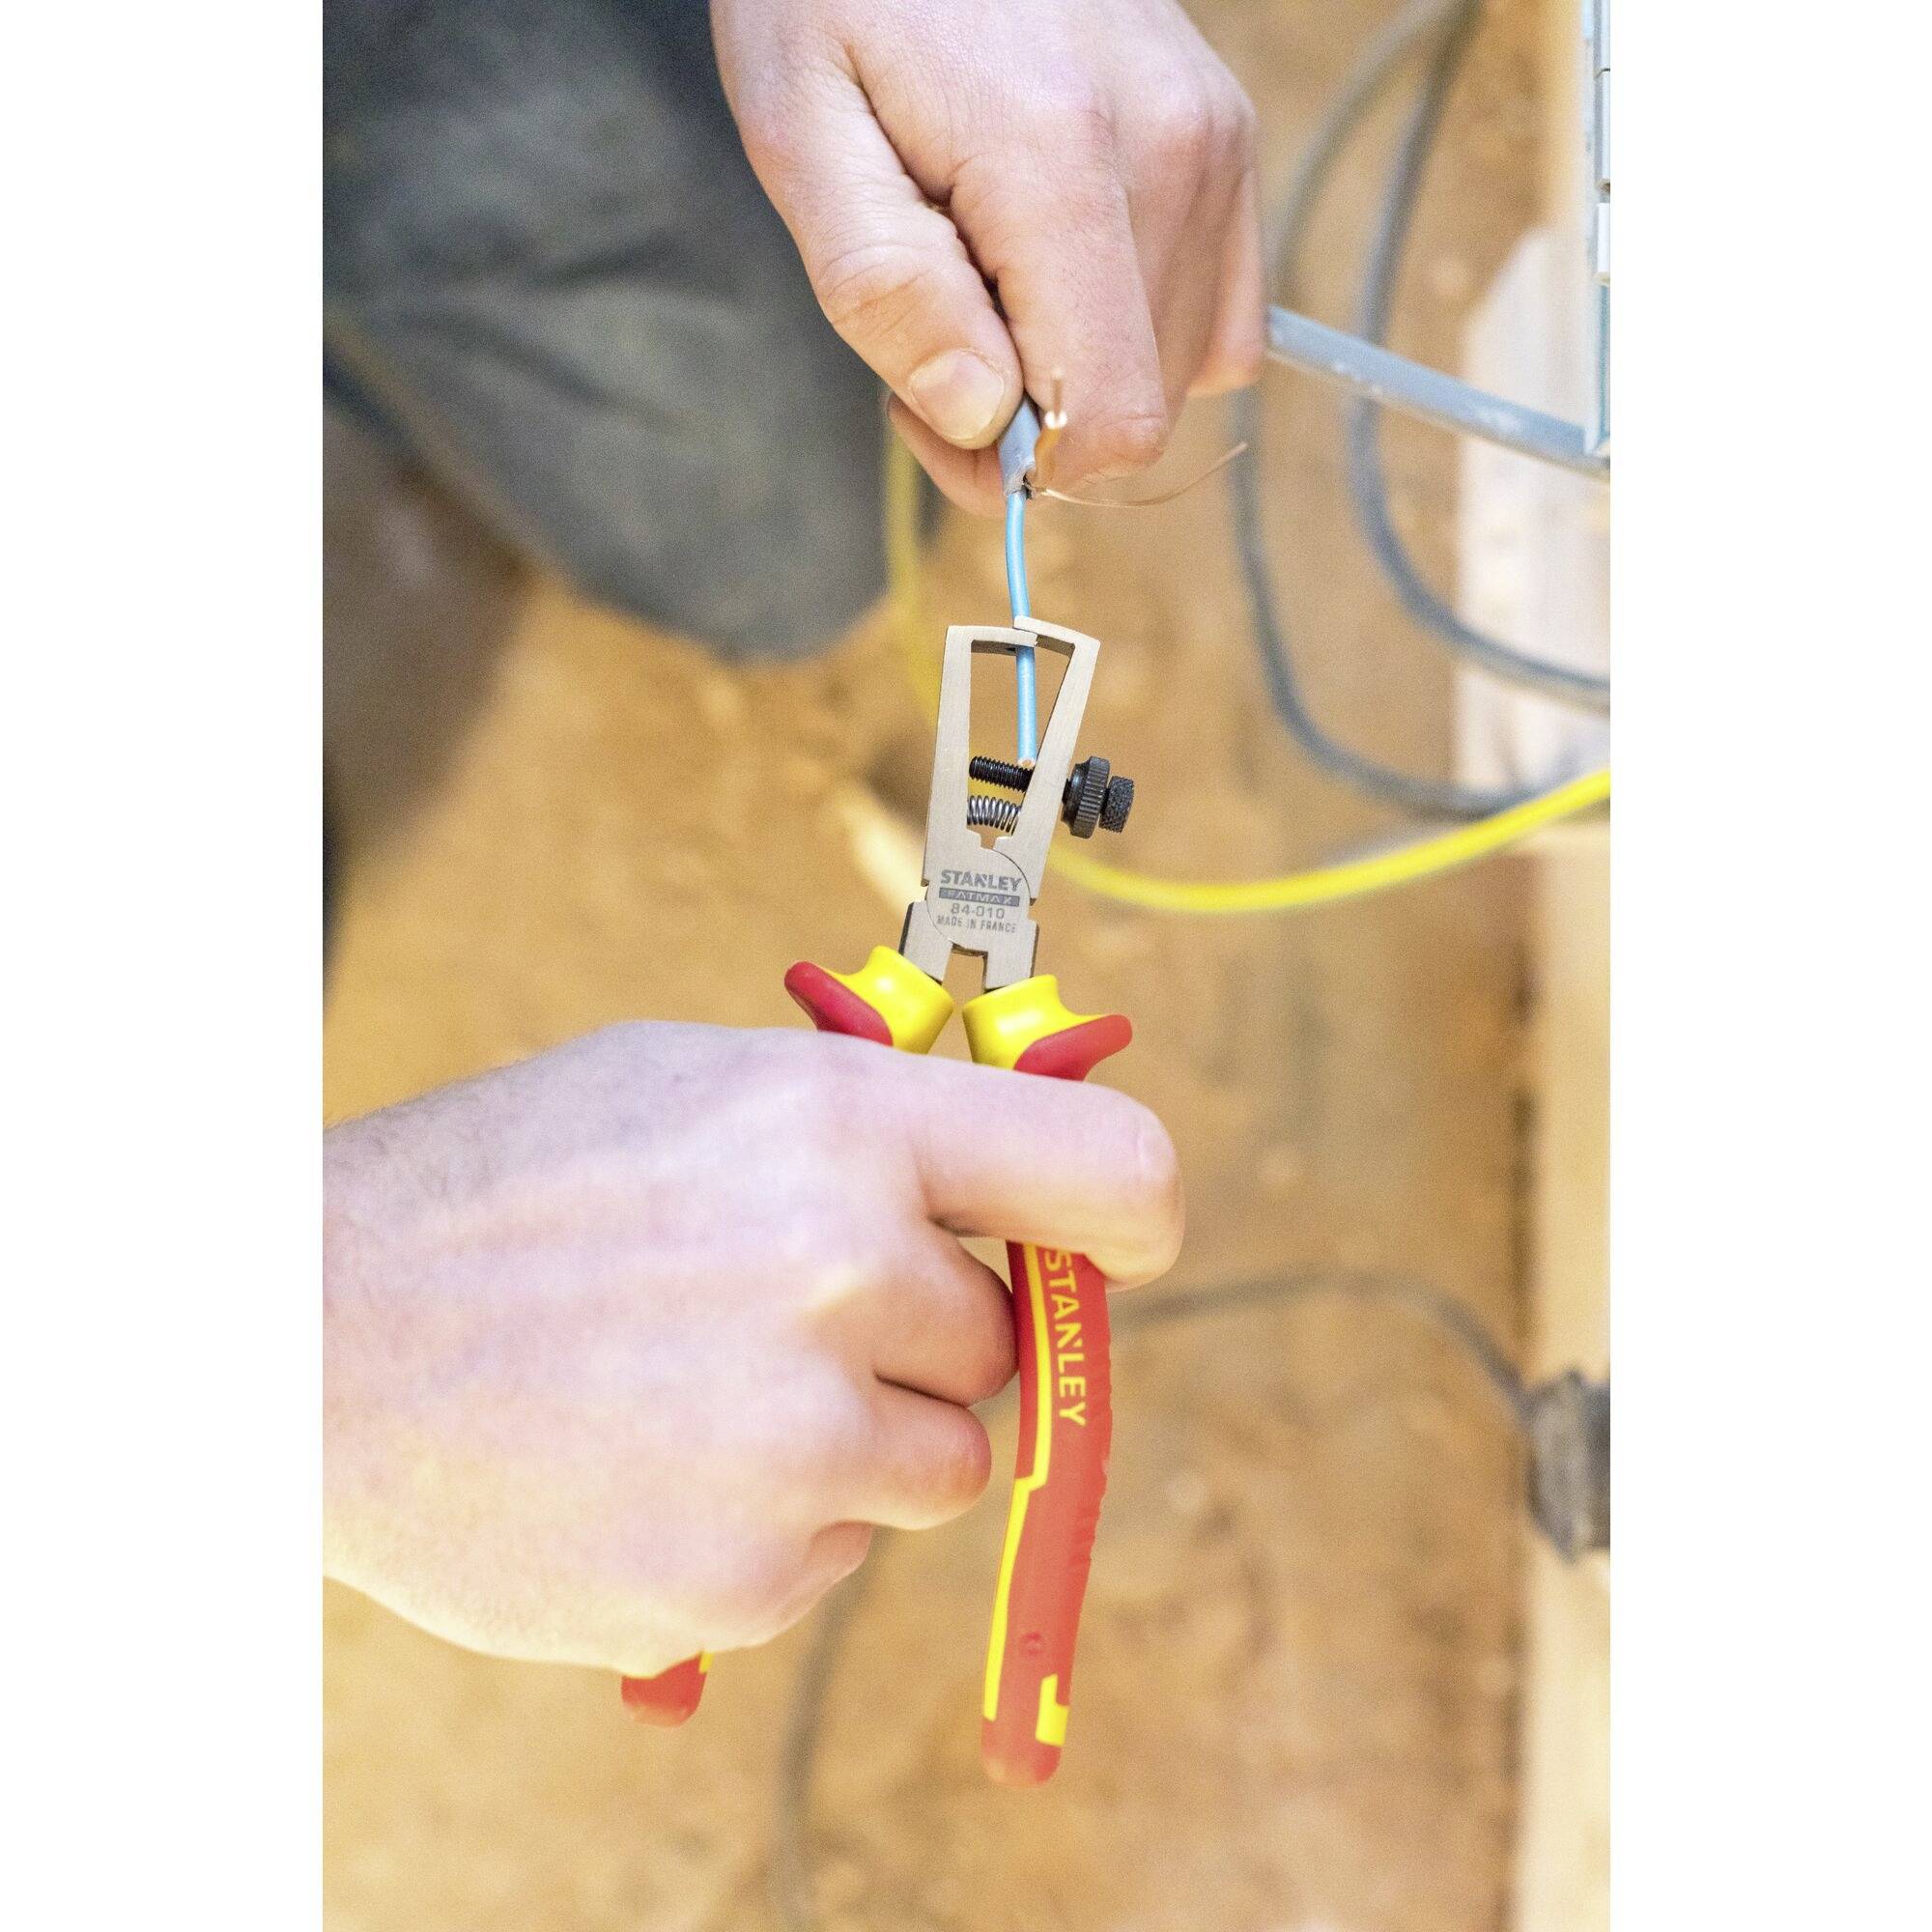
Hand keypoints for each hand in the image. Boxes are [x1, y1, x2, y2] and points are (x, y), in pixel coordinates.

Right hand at [324, 1022, 1182, 1675]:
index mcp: (841, 1125)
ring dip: (859, 1436)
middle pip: (1003, 1342)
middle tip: (785, 1311)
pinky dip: (772, 1523)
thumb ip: (867, 1130)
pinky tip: (649, 1461)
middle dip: (921, 1335)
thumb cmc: (510, 1186)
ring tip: (702, 1387)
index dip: (1127, 1217)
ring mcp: (796, 1441)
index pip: (1113, 1172)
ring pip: (942, 1463)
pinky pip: (838, 1555)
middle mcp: (843, 1275)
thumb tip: (1010, 1190)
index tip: (1112, 1246)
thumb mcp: (694, 1083)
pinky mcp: (745, 1576)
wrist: (312, 1337)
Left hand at [712, 0, 1262, 511]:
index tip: (928, 411)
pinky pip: (1218, 317)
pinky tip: (1053, 269)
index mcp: (1062, 163)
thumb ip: (883, 287)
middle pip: (1142, 411)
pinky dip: (1136, 329)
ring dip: (1076, 372)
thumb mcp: (803, 132)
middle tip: (937, 334)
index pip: (1106, 420)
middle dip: (1035, 422)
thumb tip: (982, 419)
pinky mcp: (1228, 138)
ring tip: (985, 279)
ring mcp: (1215, 141)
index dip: (1017, 466)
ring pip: (1181, 373)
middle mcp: (1173, 152)